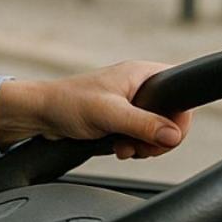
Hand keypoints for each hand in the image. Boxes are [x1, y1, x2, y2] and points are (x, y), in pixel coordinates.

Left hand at [0, 61, 193, 159]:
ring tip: (122, 146)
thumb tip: (174, 136)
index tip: (165, 136)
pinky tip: (116, 147)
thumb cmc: (68, 103)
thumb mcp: (109, 114)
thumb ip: (143, 124)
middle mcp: (139, 86)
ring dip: (143, 145)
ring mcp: (130, 103)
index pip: (181, 92)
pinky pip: (140, 136)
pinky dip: (133, 146)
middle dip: (158, 138)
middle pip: (171, 117)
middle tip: (140, 146)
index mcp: (141, 74)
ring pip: (156, 130)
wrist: (40, 115)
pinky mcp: (121, 119)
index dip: (180, 118)